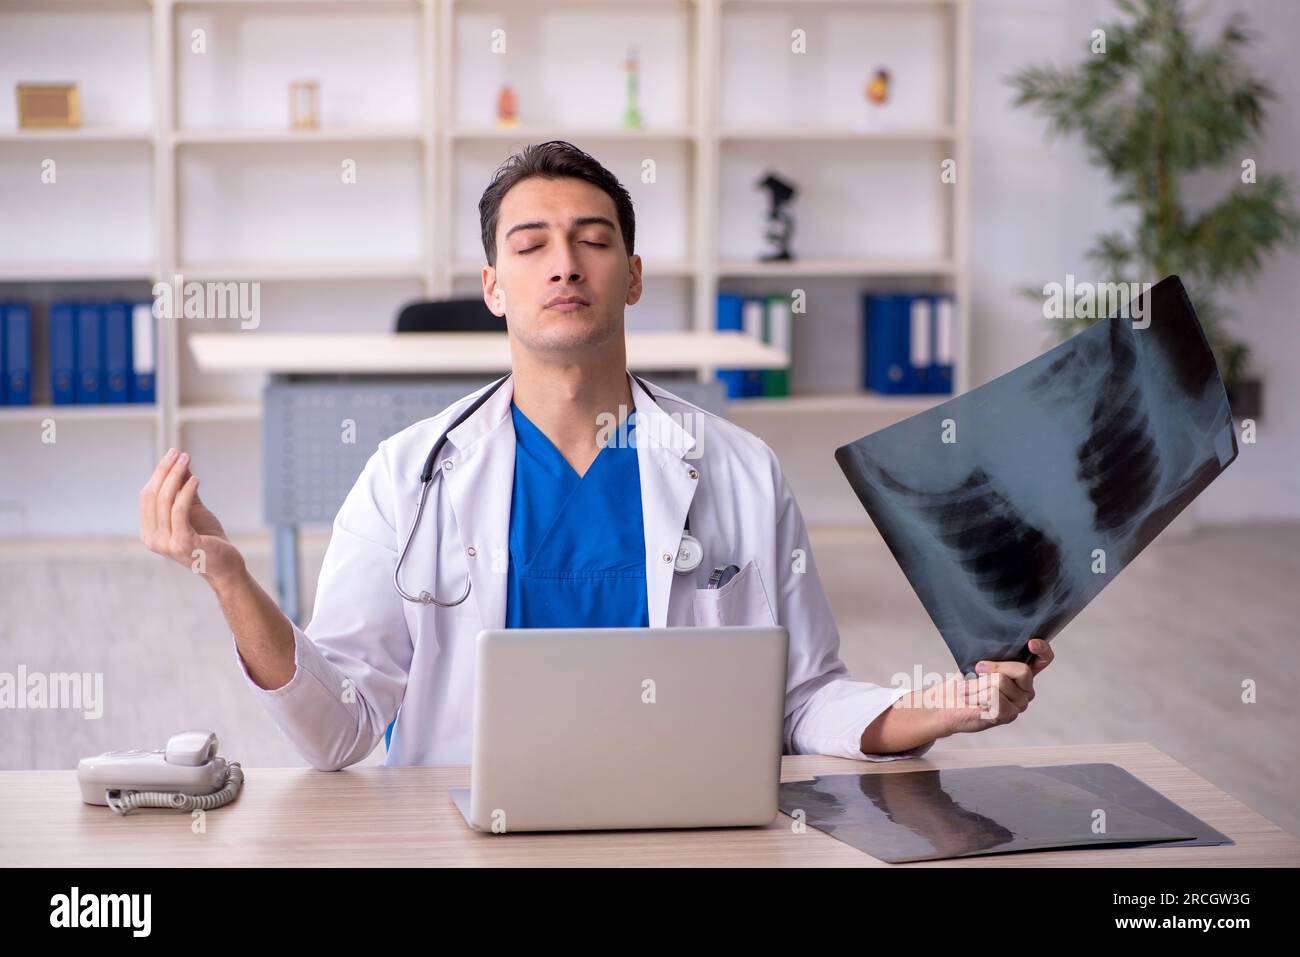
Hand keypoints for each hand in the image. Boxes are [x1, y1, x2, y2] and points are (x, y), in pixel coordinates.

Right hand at [139, 448, 245, 588]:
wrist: (225, 565)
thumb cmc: (208, 538)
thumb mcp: (192, 510)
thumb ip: (182, 489)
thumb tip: (179, 462)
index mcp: (149, 531)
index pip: (147, 496)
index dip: (158, 473)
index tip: (172, 454)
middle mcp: (151, 538)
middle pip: (153, 496)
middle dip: (165, 471)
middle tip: (179, 453)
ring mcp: (164, 543)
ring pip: (165, 501)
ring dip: (176, 476)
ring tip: (187, 460)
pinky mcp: (181, 543)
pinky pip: (179, 511)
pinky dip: (186, 492)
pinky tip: (196, 479)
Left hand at [935, 637, 1054, 736]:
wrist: (947, 704)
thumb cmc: (965, 681)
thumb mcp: (979, 661)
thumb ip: (994, 655)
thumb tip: (997, 645)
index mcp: (1022, 673)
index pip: (1044, 659)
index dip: (1042, 650)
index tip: (1031, 643)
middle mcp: (1026, 689)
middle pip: (1022, 670)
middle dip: (995, 667)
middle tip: (977, 668)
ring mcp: (1019, 704)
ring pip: (1002, 682)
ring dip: (978, 683)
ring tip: (968, 689)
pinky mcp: (1007, 715)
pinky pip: (994, 697)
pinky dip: (976, 694)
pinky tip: (971, 699)